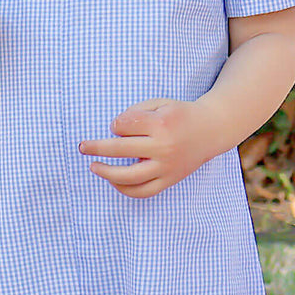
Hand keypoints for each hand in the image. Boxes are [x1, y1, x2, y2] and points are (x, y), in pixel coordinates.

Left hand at [79, 99, 217, 198]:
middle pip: (121, 149)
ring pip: (129, 176)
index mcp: (162, 124)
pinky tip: (113, 180)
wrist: (211, 129)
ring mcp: (167, 166)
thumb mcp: (160, 103)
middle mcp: (164, 147)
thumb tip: (114, 132)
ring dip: (106, 172)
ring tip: (93, 166)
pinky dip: (125, 188)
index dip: (116, 124)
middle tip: (83, 147)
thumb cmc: (180, 114)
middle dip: (96, 147)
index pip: (124, 125)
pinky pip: (143, 191)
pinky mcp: (170, 179)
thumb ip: (136, 112)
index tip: (120, 124)